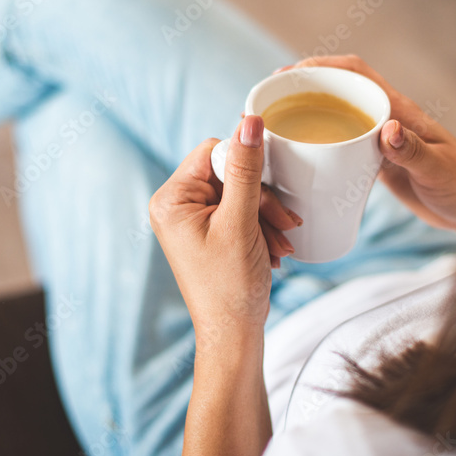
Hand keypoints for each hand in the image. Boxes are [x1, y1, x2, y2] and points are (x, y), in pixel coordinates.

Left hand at [150, 115, 298, 338]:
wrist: (234, 335)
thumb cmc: (230, 286)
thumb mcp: (240, 221)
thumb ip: (246, 169)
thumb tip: (249, 120)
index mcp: (171, 199)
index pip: (214, 151)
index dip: (247, 167)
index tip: (269, 195)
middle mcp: (177, 206)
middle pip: (230, 172)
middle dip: (263, 199)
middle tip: (284, 225)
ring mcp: (194, 220)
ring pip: (242, 192)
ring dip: (268, 216)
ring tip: (281, 244)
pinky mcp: (211, 233)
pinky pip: (243, 211)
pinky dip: (263, 228)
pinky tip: (274, 250)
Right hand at [281, 55, 455, 243]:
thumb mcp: (440, 170)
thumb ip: (413, 151)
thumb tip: (385, 130)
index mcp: (399, 110)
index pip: (355, 72)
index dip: (320, 65)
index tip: (288, 74)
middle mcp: (386, 119)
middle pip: (337, 91)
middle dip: (301, 90)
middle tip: (265, 104)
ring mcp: (379, 142)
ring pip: (335, 119)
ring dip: (305, 118)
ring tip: (272, 130)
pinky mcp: (377, 164)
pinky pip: (341, 147)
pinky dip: (318, 149)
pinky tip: (299, 163)